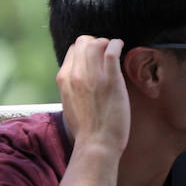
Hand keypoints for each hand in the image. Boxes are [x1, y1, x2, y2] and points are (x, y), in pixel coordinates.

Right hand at [56, 35, 129, 153]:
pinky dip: (117, 44)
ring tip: (115, 49)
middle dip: (96, 42)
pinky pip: (112, 52)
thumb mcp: (70, 103)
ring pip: (96, 43)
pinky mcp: (110, 81)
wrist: (96, 144)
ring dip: (107, 43)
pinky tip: (121, 46)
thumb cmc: (86, 129)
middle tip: (107, 52)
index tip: (96, 56)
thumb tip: (81, 79)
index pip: (72, 50)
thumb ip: (73, 88)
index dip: (85, 49)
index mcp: (64, 79)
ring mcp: (92, 76)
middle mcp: (75, 74)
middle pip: (83, 42)